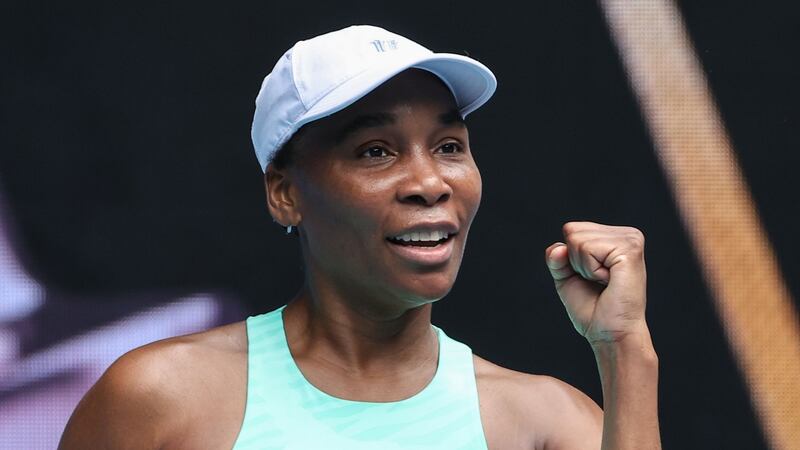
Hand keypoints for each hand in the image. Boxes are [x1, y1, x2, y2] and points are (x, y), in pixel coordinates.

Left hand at [545, 222, 647, 344]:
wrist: (610, 334)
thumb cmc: (593, 309)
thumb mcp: (566, 277)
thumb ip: (556, 258)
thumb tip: (558, 248)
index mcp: (616, 236)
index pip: (572, 228)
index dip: (570, 258)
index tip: (591, 278)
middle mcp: (627, 234)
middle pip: (572, 230)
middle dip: (576, 262)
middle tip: (597, 282)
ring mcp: (631, 239)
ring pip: (577, 239)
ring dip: (584, 268)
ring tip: (605, 283)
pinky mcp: (630, 250)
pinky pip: (587, 249)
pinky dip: (590, 271)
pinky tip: (609, 282)